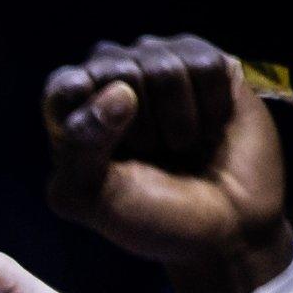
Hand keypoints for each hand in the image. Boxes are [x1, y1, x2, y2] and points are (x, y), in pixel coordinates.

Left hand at [40, 36, 292, 292]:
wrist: (226, 228)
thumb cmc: (150, 216)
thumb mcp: (95, 198)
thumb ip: (81, 146)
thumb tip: (120, 91)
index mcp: (70, 110)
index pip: (65, 85)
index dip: (92, 119)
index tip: (111, 155)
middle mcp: (111, 78)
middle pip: (117, 69)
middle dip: (140, 123)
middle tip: (153, 153)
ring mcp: (160, 66)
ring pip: (165, 65)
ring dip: (180, 119)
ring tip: (182, 144)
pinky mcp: (208, 64)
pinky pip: (207, 64)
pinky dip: (212, 105)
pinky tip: (210, 127)